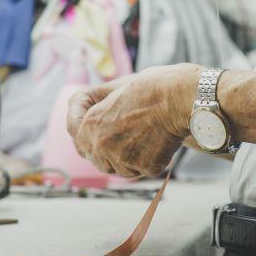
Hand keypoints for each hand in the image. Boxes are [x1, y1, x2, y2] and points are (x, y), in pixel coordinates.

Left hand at [65, 64, 198, 177]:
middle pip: (98, 159)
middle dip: (108, 152)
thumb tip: (82, 118)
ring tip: (145, 136)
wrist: (178, 96)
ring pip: (120, 169)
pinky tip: (159, 141)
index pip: (77, 139)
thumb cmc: (150, 87)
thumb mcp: (114, 90)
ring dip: (128, 159)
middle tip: (125, 139)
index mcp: (91, 123)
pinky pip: (143, 169)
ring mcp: (122, 158)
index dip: (85, 137)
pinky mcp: (144, 167)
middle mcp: (101, 144)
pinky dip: (150, 160)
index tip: (97, 136)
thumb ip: (95, 108)